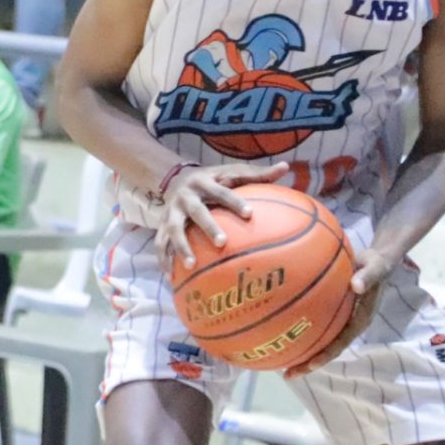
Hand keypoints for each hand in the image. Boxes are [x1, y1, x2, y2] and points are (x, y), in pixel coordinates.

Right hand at [158, 161, 291, 268]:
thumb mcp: (231, 173)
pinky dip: (163, 259)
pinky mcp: (160, 225)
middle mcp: (185, 196)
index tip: (250, 214)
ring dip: (181, 247)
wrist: (175, 180)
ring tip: (191, 265)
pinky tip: (170, 276)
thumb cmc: (213, 180)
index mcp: (204, 181)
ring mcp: (171, 211)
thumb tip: (286, 168)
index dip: (234, 202)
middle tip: (223, 243)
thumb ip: (257, 174)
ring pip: (173, 229)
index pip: (221, 192)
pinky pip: (159, 244)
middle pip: (196, 211)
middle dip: (208, 226)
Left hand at [285, 248, 394, 378]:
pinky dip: (300, 334)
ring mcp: (340, 323)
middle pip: (327, 350)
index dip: (327, 354)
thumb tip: (357, 285)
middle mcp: (349, 326)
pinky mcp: (332, 315)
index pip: (342, 342)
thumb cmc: (376, 264)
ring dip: (302, 355)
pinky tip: (279, 333)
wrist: (377, 262)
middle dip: (308, 364)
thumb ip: (368, 276)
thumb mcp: (375, 267)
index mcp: (360, 320)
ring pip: (320, 343)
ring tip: (279, 366)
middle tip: (287, 375)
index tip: (312, 364)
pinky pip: (315, 327)